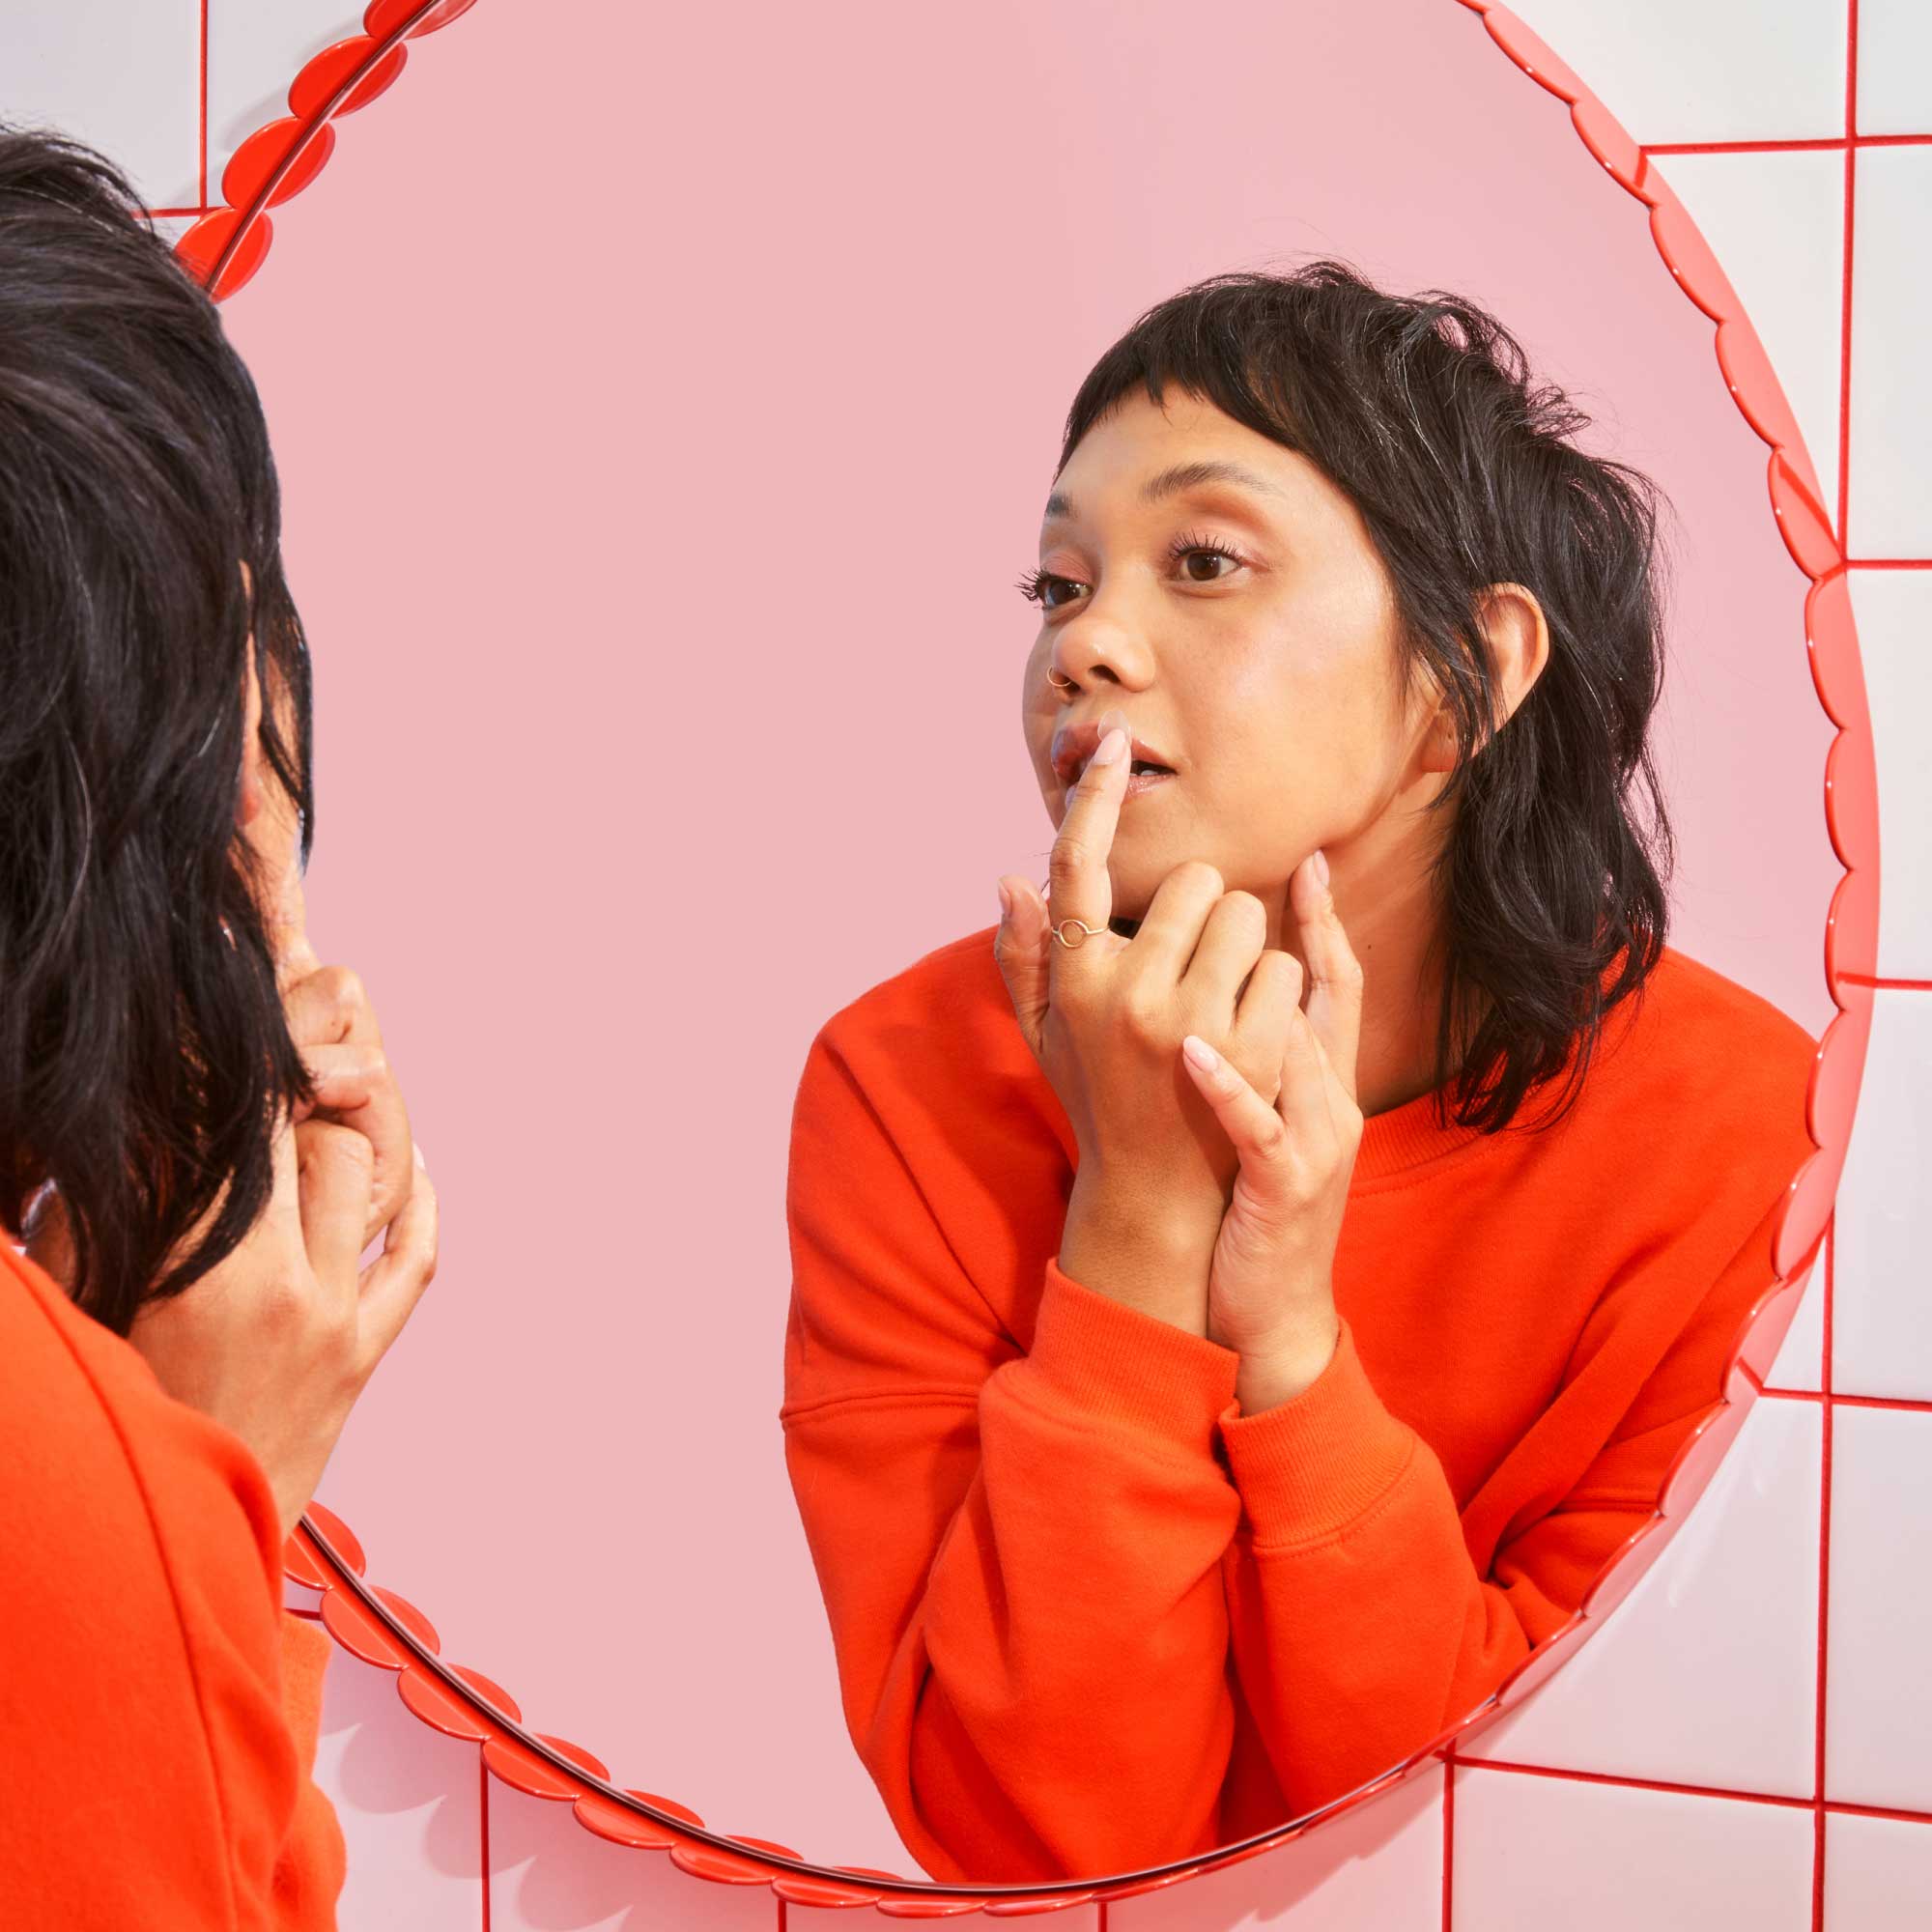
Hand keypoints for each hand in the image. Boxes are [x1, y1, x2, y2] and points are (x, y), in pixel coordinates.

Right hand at [131, 816, 437, 1539]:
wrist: (160, 1571)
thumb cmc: (100, 1422)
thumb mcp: (79, 1296)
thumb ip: (107, 1202)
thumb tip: (145, 1110)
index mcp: (195, 1268)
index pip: (232, 1112)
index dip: (237, 1035)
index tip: (240, 974)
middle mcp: (284, 1282)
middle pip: (319, 1120)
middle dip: (309, 1041)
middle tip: (306, 976)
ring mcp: (340, 1319)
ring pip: (378, 1167)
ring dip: (362, 1100)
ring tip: (341, 1046)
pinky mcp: (368, 1353)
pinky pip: (420, 1248)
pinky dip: (418, 1190)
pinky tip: (405, 1154)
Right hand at [994, 708, 1303, 1327]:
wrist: (1158, 1200)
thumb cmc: (1102, 1101)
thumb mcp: (1048, 1036)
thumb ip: (1026, 957)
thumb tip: (1010, 878)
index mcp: (1074, 978)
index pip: (1077, 863)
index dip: (1093, 797)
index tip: (1112, 745)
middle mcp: (1125, 992)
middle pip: (1194, 880)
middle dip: (1205, 909)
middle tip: (1197, 962)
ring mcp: (1189, 1021)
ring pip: (1247, 916)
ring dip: (1247, 947)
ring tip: (1226, 1000)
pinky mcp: (1247, 1051)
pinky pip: (1286, 965)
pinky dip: (1280, 988)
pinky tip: (1257, 1029)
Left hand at [1178, 852, 1364, 1408]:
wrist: (1271, 1313)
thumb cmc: (1249, 1209)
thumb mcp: (1256, 1121)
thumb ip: (1248, 1051)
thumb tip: (1224, 985)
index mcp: (1322, 1083)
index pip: (1331, 988)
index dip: (1323, 924)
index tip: (1308, 861)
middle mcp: (1331, 1103)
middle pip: (1327, 1002)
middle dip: (1305, 934)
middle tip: (1267, 872)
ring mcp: (1314, 1144)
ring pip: (1301, 1051)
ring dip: (1262, 997)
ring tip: (1224, 932)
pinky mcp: (1283, 1189)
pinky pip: (1259, 1128)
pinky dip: (1229, 1088)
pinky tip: (1193, 1051)